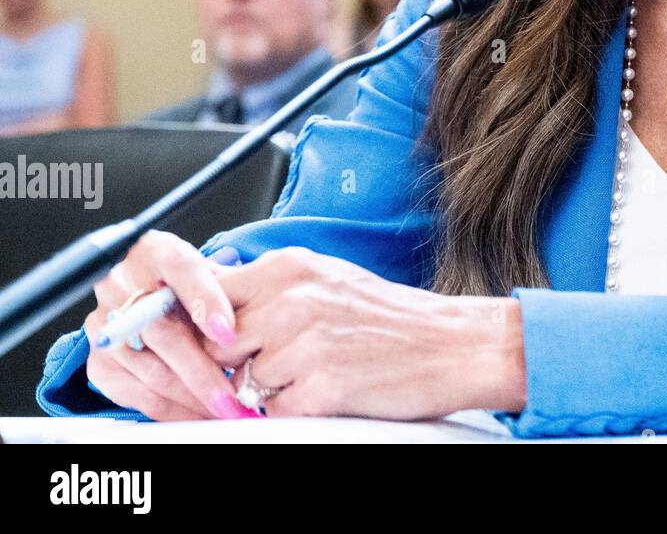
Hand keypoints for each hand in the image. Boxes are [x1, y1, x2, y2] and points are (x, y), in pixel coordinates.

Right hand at [83, 230, 259, 420]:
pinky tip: (195, 414)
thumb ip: (227, 288)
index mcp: (157, 252)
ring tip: (223, 412)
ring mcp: (106, 325)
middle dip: (201, 372)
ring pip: (148, 370)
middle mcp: (124, 285)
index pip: (182, 269)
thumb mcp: (208, 270)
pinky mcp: (99, 359)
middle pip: (163, 332)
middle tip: (232, 399)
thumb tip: (255, 321)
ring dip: (189, 399)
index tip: (227, 333)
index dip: (206, 302)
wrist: (141, 286)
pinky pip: (133, 393)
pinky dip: (168, 409)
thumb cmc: (184, 280)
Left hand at [202, 246, 527, 419]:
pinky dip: (295, 409)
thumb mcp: (326, 279)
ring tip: (318, 370)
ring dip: (270, 387)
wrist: (450, 344)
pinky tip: (331, 388)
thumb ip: (269, 287)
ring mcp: (305, 344)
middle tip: (272, 363)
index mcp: (290, 267)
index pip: (209, 296)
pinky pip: (275, 411)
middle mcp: (292, 300)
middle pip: (216, 344)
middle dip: (233, 362)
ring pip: (245, 382)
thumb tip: (210, 297)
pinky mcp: (320, 388)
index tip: (213, 340)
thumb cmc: (388, 316)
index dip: (204, 325)